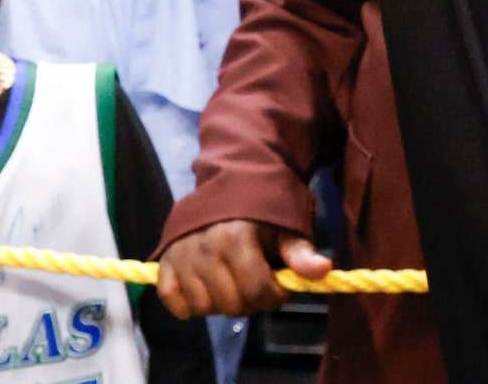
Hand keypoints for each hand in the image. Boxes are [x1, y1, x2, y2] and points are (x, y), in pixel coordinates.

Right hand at [155, 219, 331, 319]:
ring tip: (231, 284)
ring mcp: (181, 254)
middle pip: (230, 303)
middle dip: (249, 302)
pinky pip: (171, 299)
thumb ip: (301, 253)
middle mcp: (205, 246)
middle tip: (254, 285)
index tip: (279, 289)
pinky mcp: (165, 259)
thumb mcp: (286, 226)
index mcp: (236, 237)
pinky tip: (203, 290)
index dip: (273, 298)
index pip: (256, 290)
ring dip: (220, 303)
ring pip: (202, 306)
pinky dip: (186, 304)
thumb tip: (322, 271)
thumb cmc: (263, 209)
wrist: (228, 182)